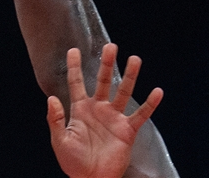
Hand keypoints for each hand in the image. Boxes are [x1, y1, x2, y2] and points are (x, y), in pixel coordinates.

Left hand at [47, 43, 163, 177]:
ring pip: (123, 92)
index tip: (73, 49)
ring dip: (130, 76)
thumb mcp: (60, 140)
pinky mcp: (127, 131)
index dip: (74, 66)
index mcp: (80, 109)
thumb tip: (51, 98)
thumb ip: (56, 120)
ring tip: (135, 59)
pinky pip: (141, 115)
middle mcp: (98, 109)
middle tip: (110, 46)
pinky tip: (157, 91)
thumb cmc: (73, 163)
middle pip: (103, 81)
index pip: (76, 83)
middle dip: (106, 64)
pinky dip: (150, 104)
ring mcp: (114, 118)